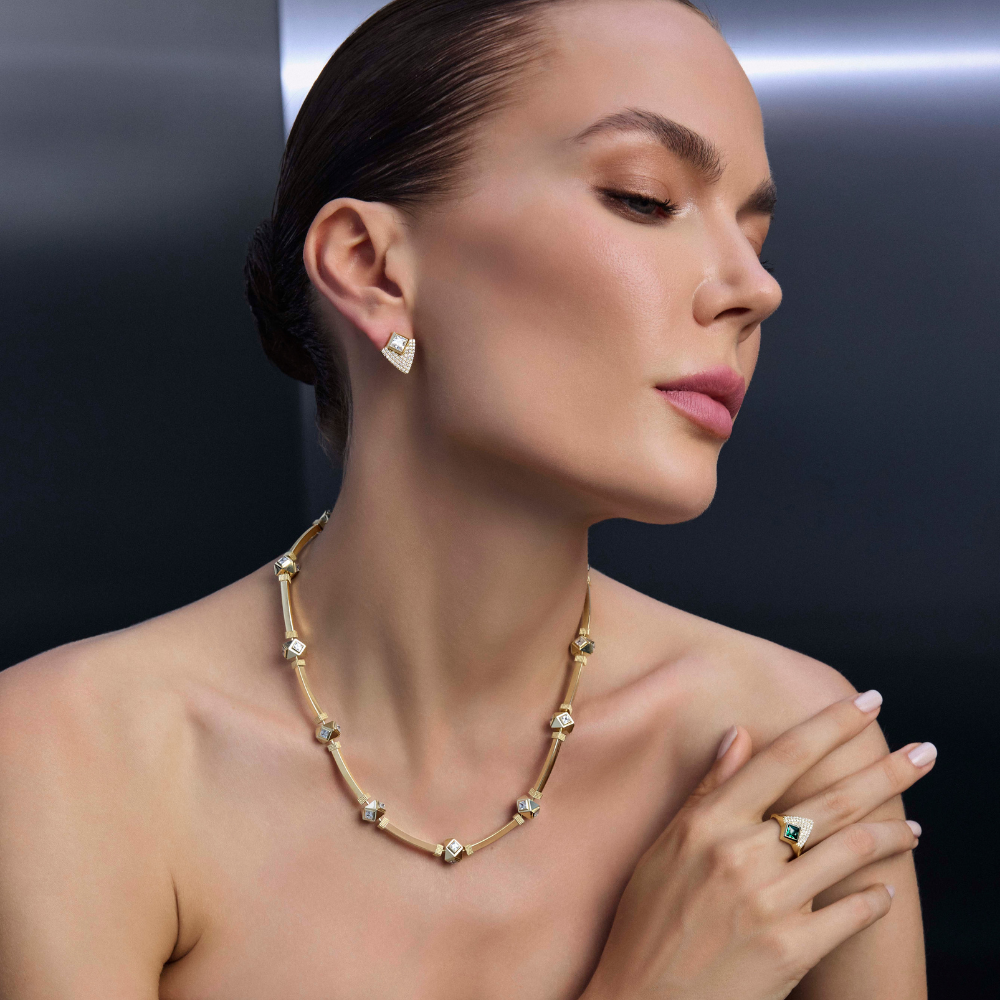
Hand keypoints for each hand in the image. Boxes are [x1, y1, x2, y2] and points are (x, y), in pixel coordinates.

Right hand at [582, 693, 933, 999]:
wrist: (641, 998)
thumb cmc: (648, 920)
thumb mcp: (667, 845)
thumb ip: (708, 789)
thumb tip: (739, 734)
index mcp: (708, 821)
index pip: (783, 757)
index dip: (830, 726)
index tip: (866, 704)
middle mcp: (741, 853)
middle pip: (832, 800)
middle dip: (886, 772)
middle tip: (925, 754)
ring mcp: (768, 902)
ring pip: (851, 851)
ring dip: (892, 836)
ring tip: (914, 829)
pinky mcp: (790, 950)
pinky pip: (850, 913)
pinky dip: (875, 898)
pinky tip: (887, 890)